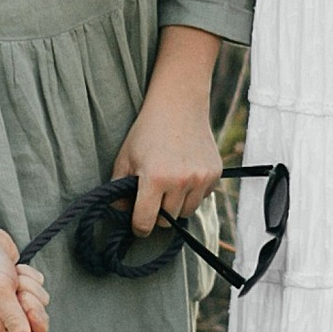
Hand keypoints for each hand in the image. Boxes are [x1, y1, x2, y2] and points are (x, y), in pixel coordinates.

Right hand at [0, 216, 49, 331]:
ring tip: (12, 275)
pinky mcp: (20, 284)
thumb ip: (14, 319)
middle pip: (35, 322)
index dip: (34, 330)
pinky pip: (39, 285)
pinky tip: (14, 268)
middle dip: (32, 303)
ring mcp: (12, 299)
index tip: (33, 311)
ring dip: (30, 286)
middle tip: (18, 288)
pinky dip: (30, 275)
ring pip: (40, 301)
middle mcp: (3, 315)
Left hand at [113, 90, 223, 237]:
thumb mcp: (125, 157)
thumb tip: (121, 212)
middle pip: (167, 220)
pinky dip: (193, 194)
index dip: (139, 227)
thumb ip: (118, 189)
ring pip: (186, 212)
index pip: (145, 221)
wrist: (178, 104)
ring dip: (176, 206)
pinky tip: (184, 174)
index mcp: (155, 178)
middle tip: (152, 197)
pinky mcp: (215, 174)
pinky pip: (202, 198)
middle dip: (158, 213)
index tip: (138, 225)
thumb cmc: (147, 131)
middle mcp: (180, 181)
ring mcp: (201, 178)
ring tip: (168, 185)